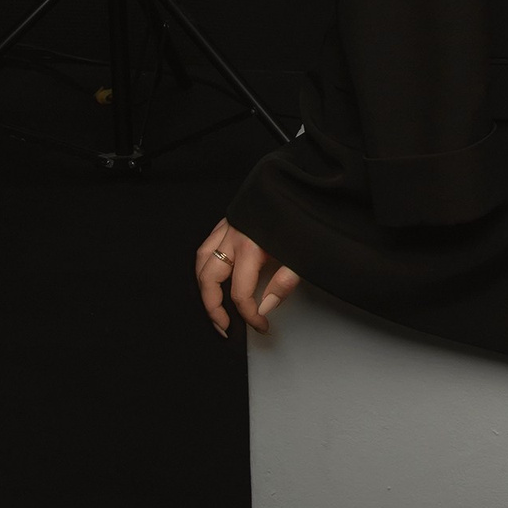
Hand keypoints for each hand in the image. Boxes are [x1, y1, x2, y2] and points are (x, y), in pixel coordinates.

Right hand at [195, 222, 300, 336]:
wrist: (305, 180)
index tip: (261, 325)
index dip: (249, 315)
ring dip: (203, 285)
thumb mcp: (303, 253)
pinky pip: (207, 242)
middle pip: (209, 279)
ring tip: (212, 304)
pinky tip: (213, 270)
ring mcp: (229, 225)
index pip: (240, 293)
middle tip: (223, 326)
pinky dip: (205, 260)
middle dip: (212, 307)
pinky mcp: (230, 217)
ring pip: (201, 259)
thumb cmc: (306, 215)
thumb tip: (264, 307)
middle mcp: (234, 236)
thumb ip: (284, 282)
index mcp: (251, 246)